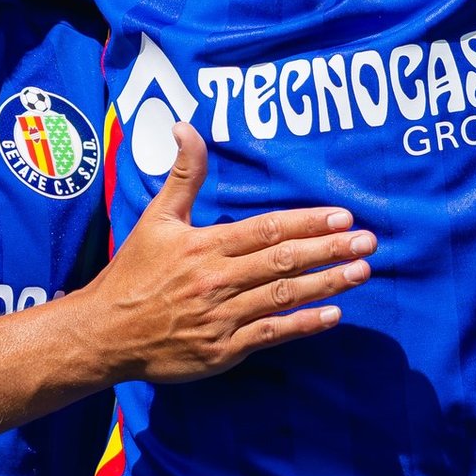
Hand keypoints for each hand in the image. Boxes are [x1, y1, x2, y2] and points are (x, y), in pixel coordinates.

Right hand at [79, 124, 373, 383]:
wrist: (106, 332)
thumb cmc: (134, 271)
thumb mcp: (156, 216)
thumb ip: (183, 174)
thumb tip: (186, 125)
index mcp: (205, 245)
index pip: (266, 229)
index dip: (307, 222)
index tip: (342, 216)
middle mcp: (218, 279)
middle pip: (284, 261)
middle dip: (329, 250)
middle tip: (369, 241)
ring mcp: (223, 317)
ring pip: (284, 297)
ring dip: (327, 284)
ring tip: (361, 272)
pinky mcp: (224, 350)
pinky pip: (272, 334)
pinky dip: (304, 325)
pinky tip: (334, 315)